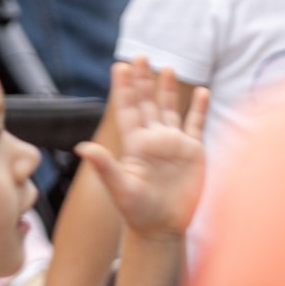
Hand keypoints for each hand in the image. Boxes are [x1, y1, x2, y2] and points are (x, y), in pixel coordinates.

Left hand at [75, 61, 207, 239]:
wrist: (163, 229)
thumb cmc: (138, 213)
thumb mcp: (120, 189)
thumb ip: (105, 166)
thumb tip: (81, 148)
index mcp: (135, 145)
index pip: (128, 110)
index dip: (124, 89)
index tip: (119, 66)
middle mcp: (153, 140)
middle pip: (147, 103)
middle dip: (143, 80)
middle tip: (140, 56)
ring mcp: (173, 145)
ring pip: (170, 109)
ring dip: (168, 90)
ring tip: (167, 68)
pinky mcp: (193, 153)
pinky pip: (196, 124)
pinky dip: (199, 108)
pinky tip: (203, 92)